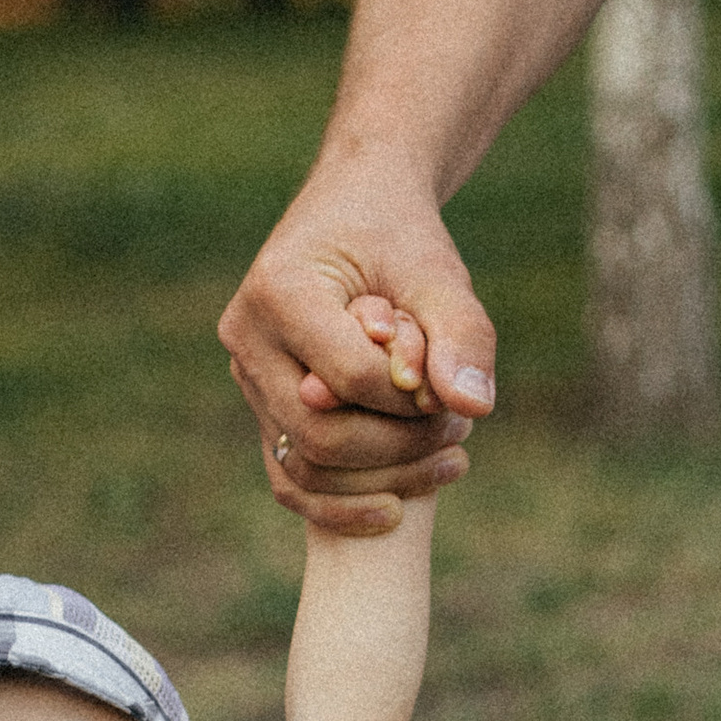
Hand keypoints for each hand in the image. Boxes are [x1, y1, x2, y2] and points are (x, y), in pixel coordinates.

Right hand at [218, 165, 495, 531]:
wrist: (357, 212)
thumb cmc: (398, 237)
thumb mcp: (438, 272)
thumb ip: (462, 333)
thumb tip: (474, 408)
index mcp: (278, 291)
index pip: (349, 377)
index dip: (409, 400)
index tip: (452, 393)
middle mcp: (246, 339)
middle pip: (320, 435)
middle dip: (398, 447)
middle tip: (459, 433)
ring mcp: (248, 380)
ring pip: (306, 469)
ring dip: (383, 479)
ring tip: (450, 458)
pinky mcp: (263, 409)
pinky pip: (292, 480)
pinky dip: (343, 506)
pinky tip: (400, 507)